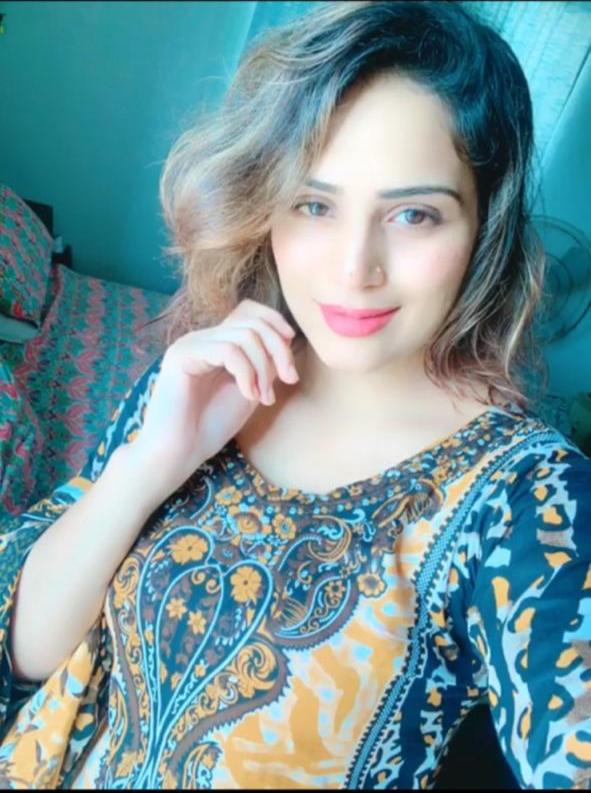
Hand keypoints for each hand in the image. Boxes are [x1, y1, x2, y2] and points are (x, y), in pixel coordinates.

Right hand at [123, 299, 299, 504]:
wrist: (177, 453)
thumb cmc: (210, 427)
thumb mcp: (250, 390)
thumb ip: (264, 364)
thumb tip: (285, 338)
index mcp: (216, 343)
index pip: (248, 311)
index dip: (275, 322)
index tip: (290, 348)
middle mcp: (202, 338)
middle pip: (252, 321)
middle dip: (279, 349)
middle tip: (288, 380)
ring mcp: (190, 344)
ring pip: (244, 335)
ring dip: (263, 367)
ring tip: (263, 397)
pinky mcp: (182, 356)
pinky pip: (228, 351)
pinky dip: (247, 373)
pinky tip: (248, 395)